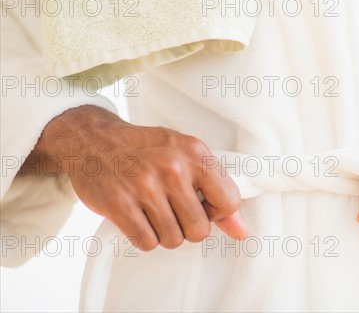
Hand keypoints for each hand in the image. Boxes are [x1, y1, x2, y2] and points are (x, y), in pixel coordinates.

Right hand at [26, 105, 246, 250]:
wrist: (92, 139)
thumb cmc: (146, 150)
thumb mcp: (186, 156)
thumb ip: (216, 191)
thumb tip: (242, 232)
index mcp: (195, 152)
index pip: (229, 202)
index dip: (217, 212)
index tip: (200, 204)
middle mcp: (173, 167)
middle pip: (200, 229)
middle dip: (188, 227)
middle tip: (173, 210)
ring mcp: (144, 186)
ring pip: (173, 239)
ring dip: (165, 233)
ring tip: (153, 212)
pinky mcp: (119, 203)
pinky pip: (146, 242)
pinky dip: (144, 237)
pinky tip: (137, 217)